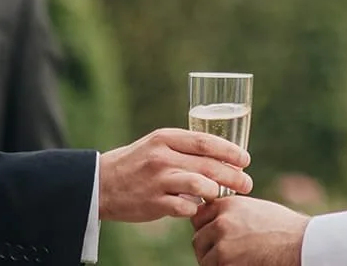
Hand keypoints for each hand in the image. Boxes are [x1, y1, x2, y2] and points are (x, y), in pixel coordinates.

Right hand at [98, 128, 252, 221]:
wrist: (99, 184)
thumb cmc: (135, 163)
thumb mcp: (157, 145)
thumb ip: (184, 148)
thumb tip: (221, 155)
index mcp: (166, 138)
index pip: (205, 141)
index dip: (229, 151)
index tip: (245, 159)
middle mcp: (162, 156)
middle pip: (207, 164)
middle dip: (232, 175)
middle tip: (247, 183)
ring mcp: (157, 180)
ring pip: (199, 184)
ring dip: (216, 191)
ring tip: (222, 195)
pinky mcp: (152, 202)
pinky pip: (183, 207)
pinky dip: (195, 208)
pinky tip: (198, 208)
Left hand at [192, 195, 308, 265]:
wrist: (299, 244)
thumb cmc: (283, 228)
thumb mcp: (255, 209)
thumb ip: (232, 212)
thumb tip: (213, 221)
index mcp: (228, 205)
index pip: (199, 216)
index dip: (206, 227)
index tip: (215, 235)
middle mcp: (221, 222)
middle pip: (198, 239)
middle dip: (208, 247)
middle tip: (227, 253)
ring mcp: (221, 244)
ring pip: (204, 257)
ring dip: (215, 261)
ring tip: (238, 259)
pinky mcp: (224, 263)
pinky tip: (242, 264)